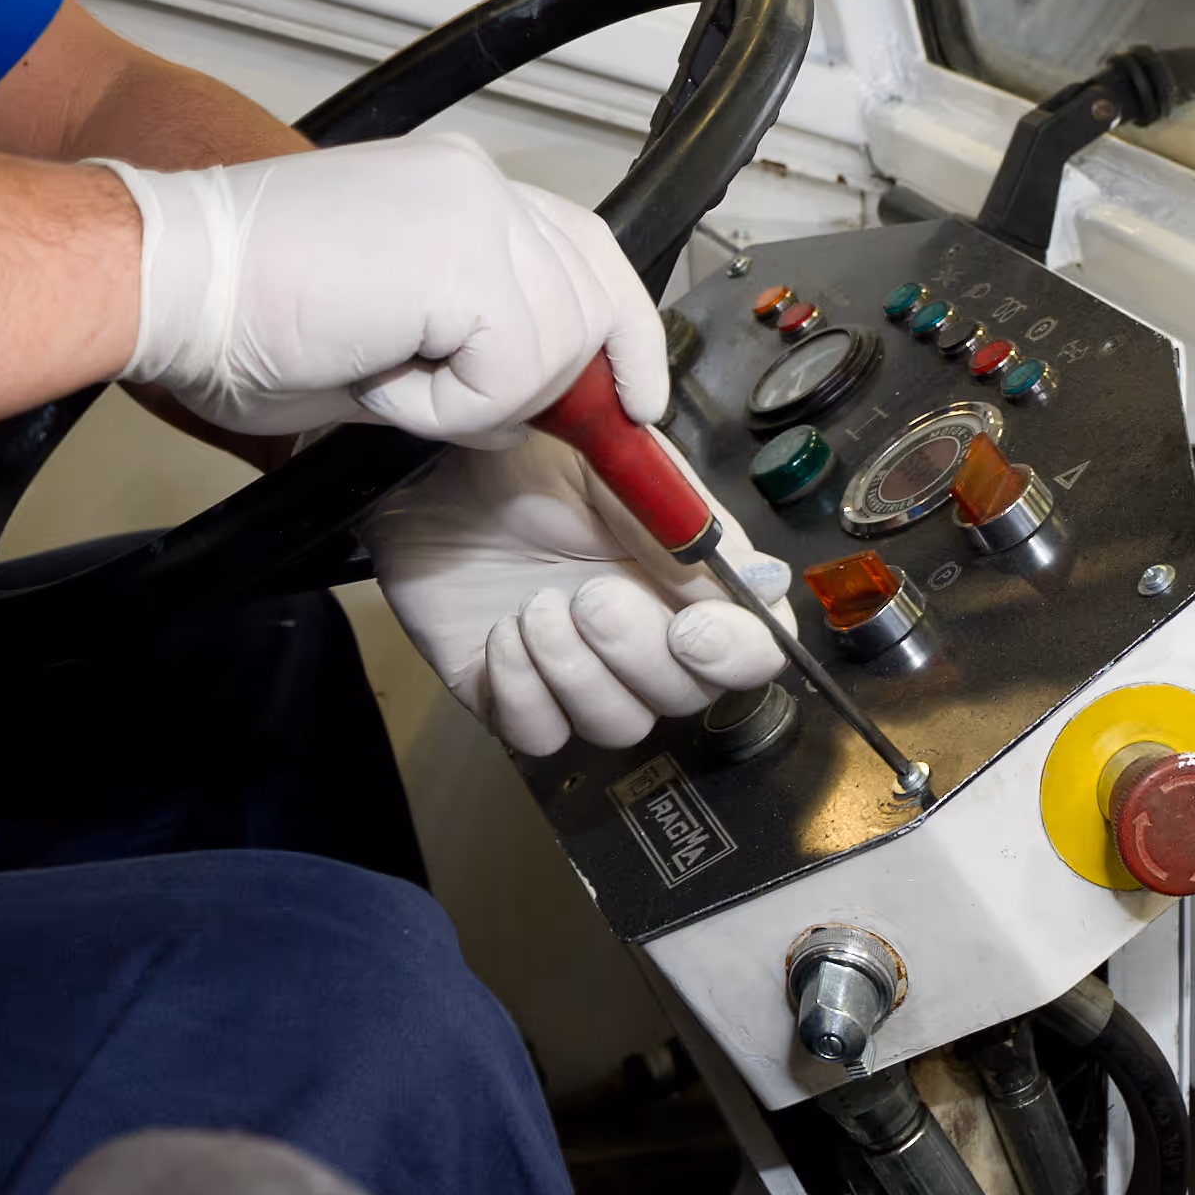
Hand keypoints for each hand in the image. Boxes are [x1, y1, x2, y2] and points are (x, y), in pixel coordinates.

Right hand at [95, 132, 664, 445]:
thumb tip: (521, 406)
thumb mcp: (383, 332)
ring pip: (559, 345)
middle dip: (558, 383)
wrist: (167, 277)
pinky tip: (377, 380)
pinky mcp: (463, 260)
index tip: (637, 400)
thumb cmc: (236, 312)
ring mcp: (475, 212)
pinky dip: (447, 409)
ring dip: (474, 397)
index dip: (621, 331)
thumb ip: (463, 346)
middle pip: (596, 294)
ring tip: (381, 377)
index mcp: (457, 189)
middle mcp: (476, 184)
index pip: (586, 249)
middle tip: (469, 414)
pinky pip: (511, 373)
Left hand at [369, 433, 790, 756]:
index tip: (692, 632)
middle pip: (684, 697)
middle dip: (639, 653)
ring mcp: (575, 669)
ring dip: (578, 672)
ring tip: (534, 607)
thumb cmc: (521, 460)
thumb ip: (685, 529)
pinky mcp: (511, 693)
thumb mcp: (613, 471)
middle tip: (589, 596)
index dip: (735, 655)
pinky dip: (525, 693)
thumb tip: (768, 583)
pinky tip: (501, 635)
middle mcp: (639, 633)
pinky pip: (542, 735)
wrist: (425, 473)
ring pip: (617, 724)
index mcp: (680, 579)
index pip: (750, 649)